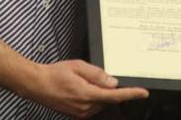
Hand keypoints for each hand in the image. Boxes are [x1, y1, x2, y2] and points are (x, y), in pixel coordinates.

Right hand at [26, 59, 147, 117]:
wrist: (37, 85)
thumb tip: (113, 82)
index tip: (143, 93)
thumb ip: (97, 74)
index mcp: (88, 94)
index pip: (115, 95)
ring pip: (101, 101)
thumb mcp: (78, 66)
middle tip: (90, 76)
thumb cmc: (54, 74)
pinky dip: (92, 96)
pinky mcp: (78, 114)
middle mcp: (86, 107)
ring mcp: (81, 112)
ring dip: (98, 92)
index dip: (131, 94)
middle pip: (108, 98)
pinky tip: (79, 88)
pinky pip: (92, 105)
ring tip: (80, 81)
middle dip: (107, 87)